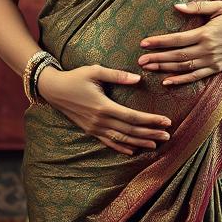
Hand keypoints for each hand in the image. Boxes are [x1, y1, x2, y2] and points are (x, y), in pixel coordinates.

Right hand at [37, 65, 171, 155]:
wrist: (53, 90)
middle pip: (130, 131)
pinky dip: (121, 148)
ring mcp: (94, 128)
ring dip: (139, 142)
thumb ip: (117, 75)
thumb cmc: (75, 77)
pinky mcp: (90, 130)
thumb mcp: (95, 71)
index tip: (166, 122)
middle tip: (168, 136)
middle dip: (150, 134)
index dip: (151, 121)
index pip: (133, 117)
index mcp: (104, 106)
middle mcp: (100, 121)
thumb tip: (138, 79)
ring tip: (155, 145)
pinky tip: (132, 151)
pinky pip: (108, 142)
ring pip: (121, 139)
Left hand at [138, 0, 221, 85]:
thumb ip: (197, 7)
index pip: (177, 39)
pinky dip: (180, 80)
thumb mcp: (220, 7)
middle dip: (157, 58)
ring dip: (164, 68)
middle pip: (177, 56)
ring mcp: (211, 61)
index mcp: (205, 33)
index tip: (144, 43)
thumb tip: (176, 6)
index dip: (159, 42)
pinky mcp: (216, 69)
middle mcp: (207, 49)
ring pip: (183, 67)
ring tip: (148, 68)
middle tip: (140, 60)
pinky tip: (167, 81)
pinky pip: (195, 77)